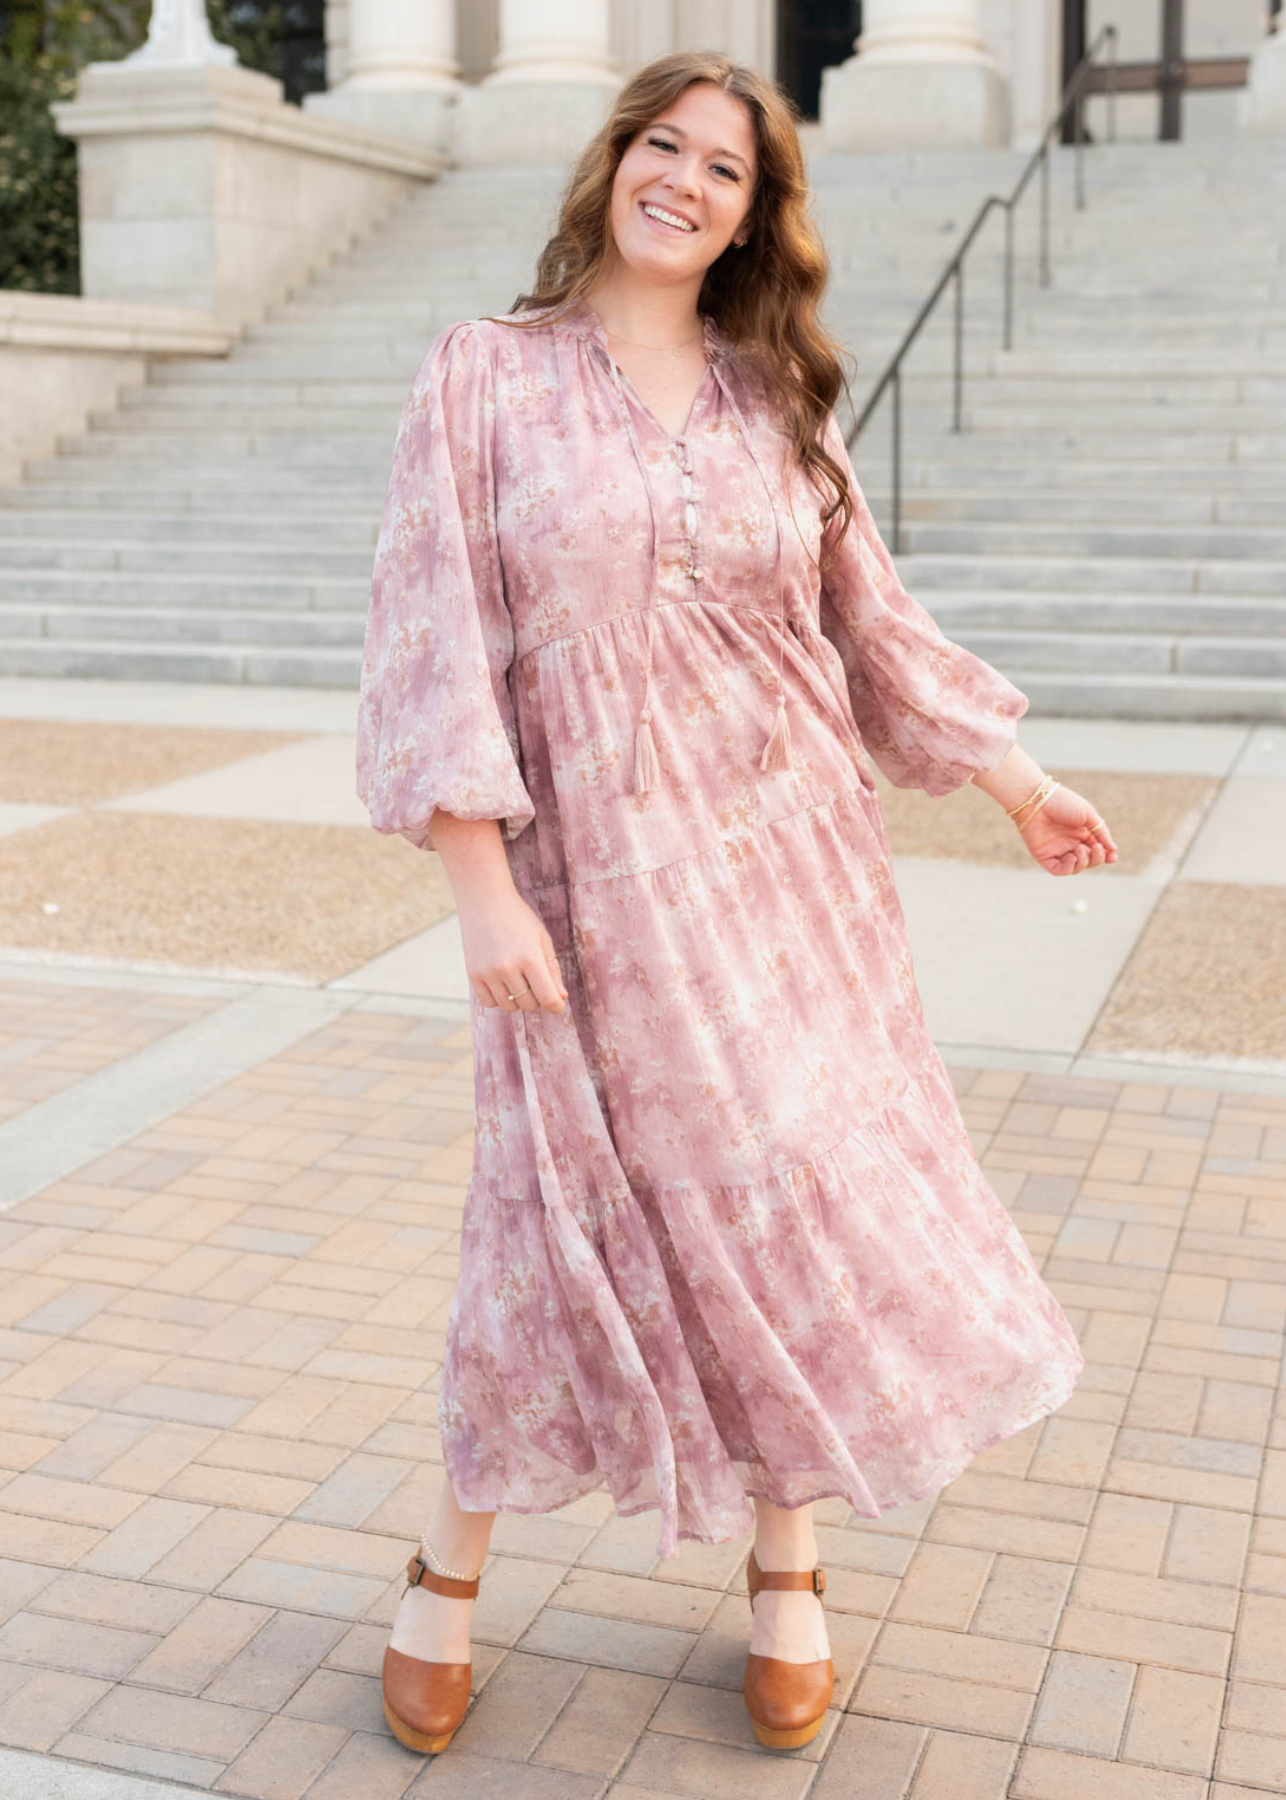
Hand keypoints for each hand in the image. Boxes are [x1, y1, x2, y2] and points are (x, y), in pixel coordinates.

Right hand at [457, 885, 568, 1013]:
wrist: (484, 900)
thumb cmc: (518, 918)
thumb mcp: (542, 939)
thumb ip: (553, 970)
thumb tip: (561, 999)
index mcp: (530, 958)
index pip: (547, 997)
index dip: (556, 1005)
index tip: (558, 1004)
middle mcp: (508, 968)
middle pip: (529, 1004)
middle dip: (537, 999)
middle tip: (536, 982)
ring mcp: (488, 972)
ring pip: (509, 1007)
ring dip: (518, 1000)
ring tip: (519, 981)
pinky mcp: (473, 974)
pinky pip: (489, 1003)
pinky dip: (499, 999)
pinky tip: (503, 983)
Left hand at [1015, 782, 1118, 876]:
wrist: (1037, 800)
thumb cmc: (1062, 803)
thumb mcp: (1088, 815)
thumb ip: (1101, 833)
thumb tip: (1113, 849)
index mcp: (1081, 833)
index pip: (1097, 850)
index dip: (1106, 856)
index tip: (1113, 857)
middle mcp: (1070, 843)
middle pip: (1089, 860)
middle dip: (1097, 858)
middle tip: (1096, 847)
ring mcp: (1057, 851)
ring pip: (1076, 868)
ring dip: (1083, 863)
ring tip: (1080, 849)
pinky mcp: (1044, 856)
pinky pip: (1059, 870)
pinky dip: (1069, 868)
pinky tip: (1072, 857)